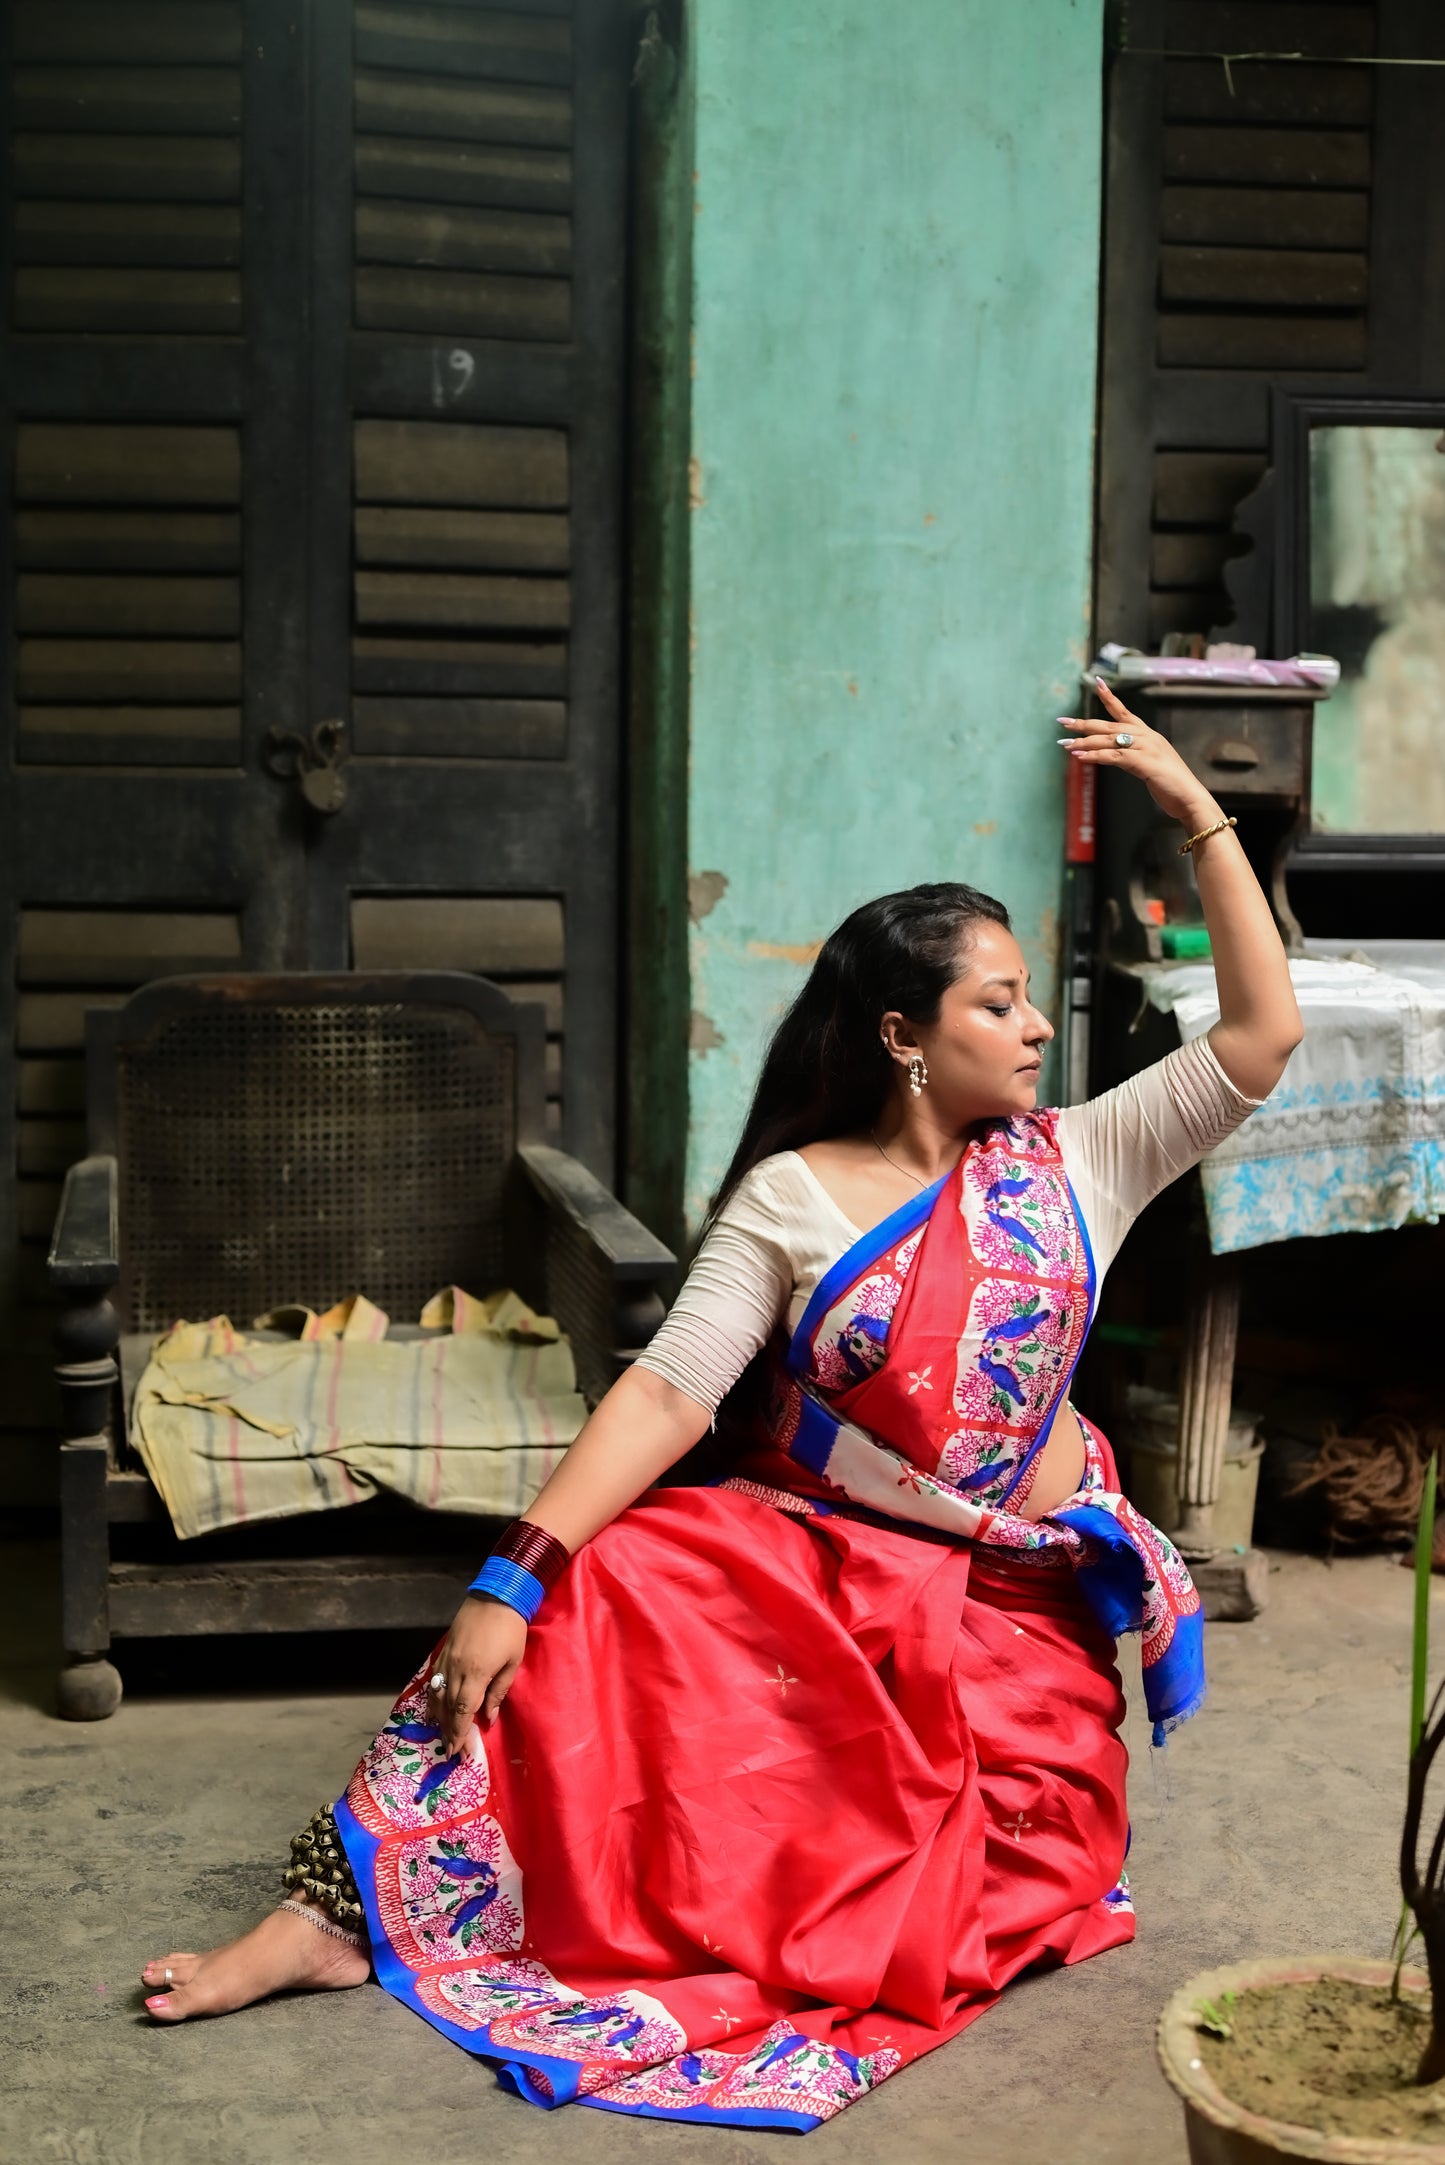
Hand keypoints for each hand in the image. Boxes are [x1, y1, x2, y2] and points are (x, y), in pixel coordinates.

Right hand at [426, 1595, 527, 1753]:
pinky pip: (434, 1680)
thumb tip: (489, 1718)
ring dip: (439, 1718)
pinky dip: (432, 1697)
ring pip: (437, 1695)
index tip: (457, 1751)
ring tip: (442, 1734)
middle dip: (449, 1731)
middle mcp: (455, 1669)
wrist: (496, 1596)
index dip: (459, 1732)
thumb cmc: (511, 1629)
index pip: (463, 1711)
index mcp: (475, 1674)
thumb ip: (499, 1691)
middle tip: (451, 1751)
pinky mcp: (443, 1651)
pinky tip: (433, 1708)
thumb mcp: (513, 1662)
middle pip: (448, 1707)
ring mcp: (447, 1659)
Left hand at [1058, 678, 1218, 829]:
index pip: (1125, 712)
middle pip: (1110, 725)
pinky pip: (1114, 756)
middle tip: (1062, 721)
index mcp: (1148, 735)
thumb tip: (1112, 756)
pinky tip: (1080, 757)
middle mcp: (1147, 737)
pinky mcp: (1144, 762)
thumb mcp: (1148, 765)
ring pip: (1110, 739)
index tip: (1096, 683)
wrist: (1189, 797)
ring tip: (1066, 744)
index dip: (1109, 698)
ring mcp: (1146, 748)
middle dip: (1085, 723)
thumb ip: (1131, 757)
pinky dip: (1096, 756)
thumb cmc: (1170, 784)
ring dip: (1085, 742)